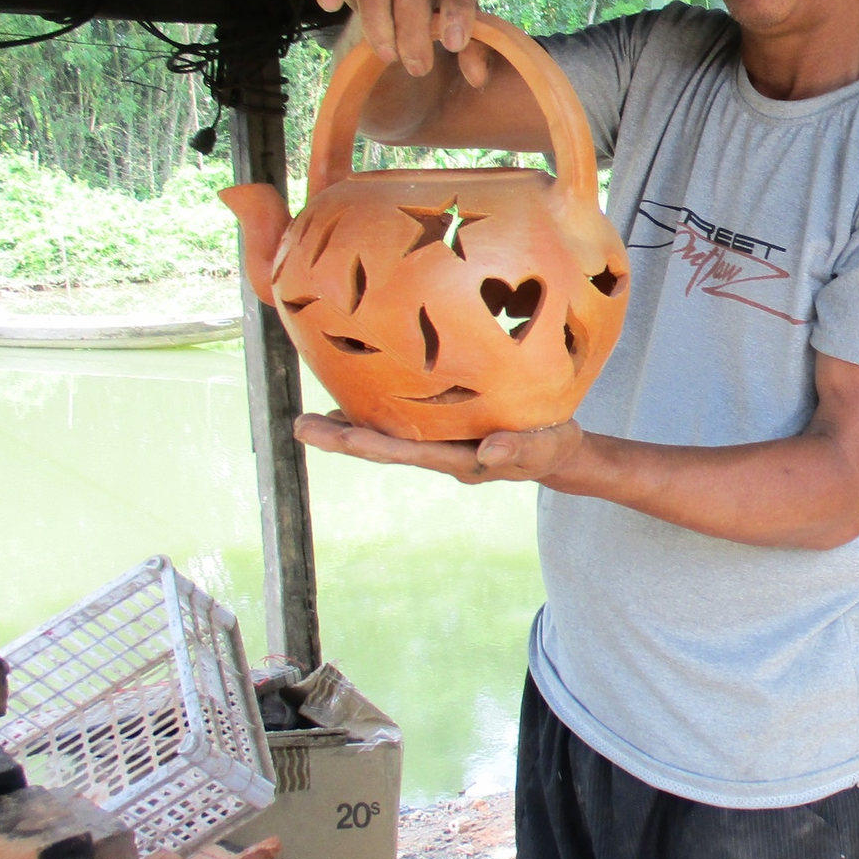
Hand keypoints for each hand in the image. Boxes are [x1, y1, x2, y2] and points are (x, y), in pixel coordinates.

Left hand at [293, 410, 587, 486]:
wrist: (557, 453)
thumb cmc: (553, 445)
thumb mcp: (545, 446)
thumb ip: (519, 448)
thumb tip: (488, 451)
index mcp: (460, 458)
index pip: (408, 452)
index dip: (372, 445)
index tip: (337, 438)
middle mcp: (441, 453)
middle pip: (385, 447)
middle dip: (342, 439)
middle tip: (301, 428)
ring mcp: (439, 444)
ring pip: (387, 437)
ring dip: (348, 430)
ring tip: (309, 420)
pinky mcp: (443, 429)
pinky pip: (401, 423)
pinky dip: (373, 413)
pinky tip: (351, 400)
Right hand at [312, 0, 491, 86]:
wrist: (406, 4)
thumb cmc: (442, 14)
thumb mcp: (465, 30)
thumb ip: (477, 49)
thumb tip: (476, 75)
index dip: (457, 11)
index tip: (452, 45)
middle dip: (413, 37)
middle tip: (418, 68)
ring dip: (378, 27)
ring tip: (387, 57)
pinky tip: (329, 5)